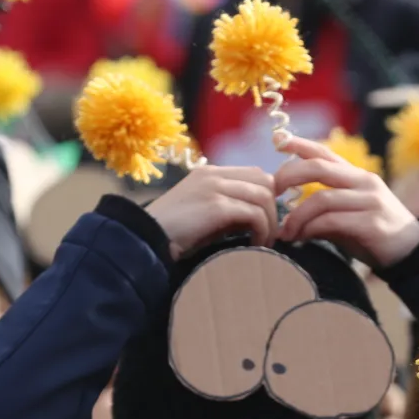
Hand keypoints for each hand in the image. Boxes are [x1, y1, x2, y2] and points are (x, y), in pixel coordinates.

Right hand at [145, 165, 277, 259]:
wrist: (146, 239)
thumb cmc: (172, 233)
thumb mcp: (203, 214)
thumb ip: (227, 209)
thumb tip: (257, 218)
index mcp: (209, 173)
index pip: (254, 173)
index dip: (268, 196)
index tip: (267, 220)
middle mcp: (214, 175)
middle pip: (265, 180)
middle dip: (273, 208)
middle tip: (269, 233)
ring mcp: (215, 188)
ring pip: (264, 196)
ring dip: (270, 222)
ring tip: (264, 242)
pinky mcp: (216, 206)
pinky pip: (254, 214)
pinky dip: (262, 231)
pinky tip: (255, 245)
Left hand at [272, 135, 418, 267]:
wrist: (414, 255)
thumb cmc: (377, 236)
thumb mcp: (350, 217)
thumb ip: (325, 211)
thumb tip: (290, 218)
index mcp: (358, 177)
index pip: (326, 153)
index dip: (300, 144)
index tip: (277, 140)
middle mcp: (364, 183)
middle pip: (319, 168)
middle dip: (290, 175)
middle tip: (273, 193)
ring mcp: (370, 202)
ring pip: (322, 199)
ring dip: (297, 216)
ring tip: (285, 233)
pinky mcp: (372, 223)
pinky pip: (332, 221)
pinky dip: (311, 229)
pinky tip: (301, 238)